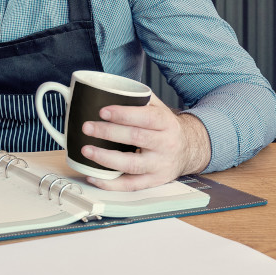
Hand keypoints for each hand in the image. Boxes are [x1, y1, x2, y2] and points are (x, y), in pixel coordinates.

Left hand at [77, 93, 211, 190]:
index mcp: (166, 123)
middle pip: (136, 138)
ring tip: (86, 150)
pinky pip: (130, 185)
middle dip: (108, 132)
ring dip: (106, 158)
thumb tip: (108, 89)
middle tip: (87, 127)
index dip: (124, 114)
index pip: (146, 117)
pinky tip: (93, 176)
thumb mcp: (159, 108)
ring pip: (132, 164)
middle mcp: (165, 144)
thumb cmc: (165, 127)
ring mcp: (159, 165)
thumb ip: (138, 98)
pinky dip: (110, 183)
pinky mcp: (153, 181)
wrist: (189, 150)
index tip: (103, 111)